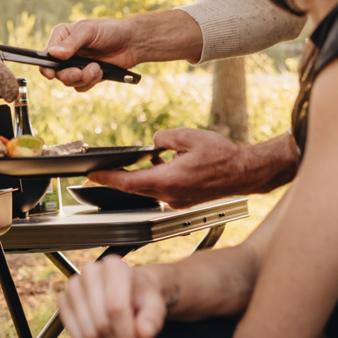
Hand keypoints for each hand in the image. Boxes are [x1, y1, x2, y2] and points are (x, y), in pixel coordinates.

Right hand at [40, 18, 138, 91]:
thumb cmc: (111, 31)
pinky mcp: (86, 75)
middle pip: (56, 72)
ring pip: (68, 81)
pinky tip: (100, 71)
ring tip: (97, 68)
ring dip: (83, 78)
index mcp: (62, 36)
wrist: (131, 43)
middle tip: (79, 72)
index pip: (47, 53)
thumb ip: (71, 42)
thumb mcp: (89, 31)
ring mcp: (75, 65)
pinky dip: (90, 82)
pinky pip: (80, 86)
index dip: (46, 65)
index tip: (51, 73)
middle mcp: (66, 52)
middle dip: (69, 75)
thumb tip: (54, 53)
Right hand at [58, 255, 166, 337]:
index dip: (129, 334)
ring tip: (119, 335)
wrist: (127, 290)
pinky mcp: (63, 301)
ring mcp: (72, 286)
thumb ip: (153, 320)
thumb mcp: (155, 306)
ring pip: (89, 334)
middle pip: (102, 324)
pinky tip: (105, 333)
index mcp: (114, 266)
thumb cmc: (141, 297)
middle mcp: (89, 272)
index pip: (116, 308)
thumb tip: (144, 333)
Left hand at [88, 128, 295, 208]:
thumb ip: (164, 138)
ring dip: (137, 178)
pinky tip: (159, 165)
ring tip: (129, 165)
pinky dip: (154, 179)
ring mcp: (177, 200)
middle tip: (98, 173)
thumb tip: (153, 144)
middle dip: (115, 180)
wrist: (245, 173)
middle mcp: (170, 195)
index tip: (92, 176)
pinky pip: (162, 190)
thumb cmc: (221, 156)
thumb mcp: (188, 137)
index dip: (107, 179)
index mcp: (169, 180)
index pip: (129, 182)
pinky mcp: (184, 200)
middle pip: (134, 189)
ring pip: (148, 189)